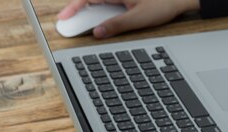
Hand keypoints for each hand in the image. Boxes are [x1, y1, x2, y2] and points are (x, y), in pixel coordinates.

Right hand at [57, 0, 200, 37]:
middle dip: (77, 8)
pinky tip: (98, 18)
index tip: (63, 18)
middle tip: (68, 22)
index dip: (73, 8)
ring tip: (78, 21)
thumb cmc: (163, 4)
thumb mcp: (139, 19)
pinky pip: (107, 1)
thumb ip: (117, 25)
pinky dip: (99, 8)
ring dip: (87, 8)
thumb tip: (98, 33)